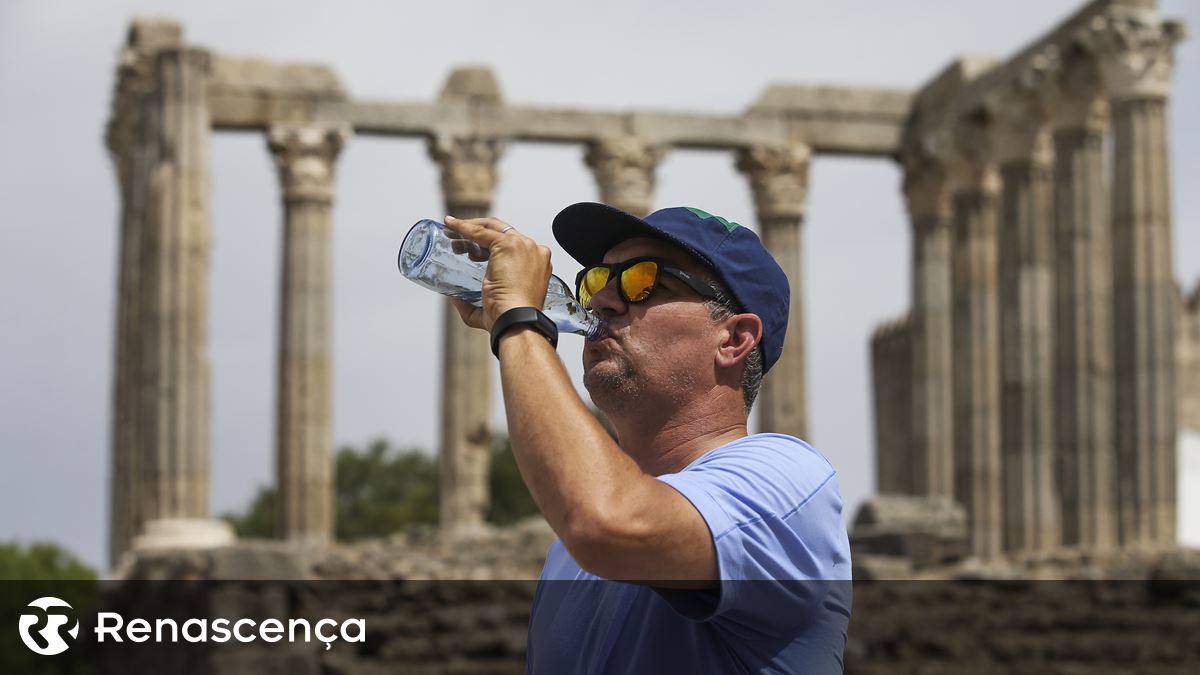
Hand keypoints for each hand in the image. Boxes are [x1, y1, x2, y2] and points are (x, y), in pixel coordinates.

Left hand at [442, 215, 552, 331]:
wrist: (517, 319)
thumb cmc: (509, 318)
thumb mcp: (491, 309)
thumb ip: (473, 306)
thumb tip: (457, 301)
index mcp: (536, 264)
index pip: (510, 246)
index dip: (488, 246)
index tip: (471, 251)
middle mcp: (532, 251)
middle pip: (501, 232)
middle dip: (476, 233)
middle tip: (457, 240)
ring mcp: (522, 245)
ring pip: (491, 227)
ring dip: (468, 229)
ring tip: (451, 237)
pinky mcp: (508, 244)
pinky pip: (481, 231)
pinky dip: (464, 227)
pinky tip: (451, 226)